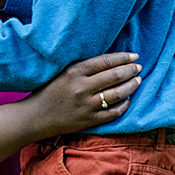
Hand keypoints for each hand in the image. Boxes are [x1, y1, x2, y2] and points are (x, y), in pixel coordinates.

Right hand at [21, 53, 141, 140]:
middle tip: (138, 67)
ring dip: (131, 86)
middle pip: (114, 76)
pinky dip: (124, 105)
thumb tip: (109, 61)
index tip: (133, 55)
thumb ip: (82, 67)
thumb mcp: (61, 73)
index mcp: (74, 72)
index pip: (105, 61)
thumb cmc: (48, 91)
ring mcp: (87, 105)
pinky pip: (114, 112)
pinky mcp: (90, 120)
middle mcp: (82, 87)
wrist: (36, 116)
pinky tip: (127, 99)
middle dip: (130, 70)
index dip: (122, 57)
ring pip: (118, 94)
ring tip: (138, 81)